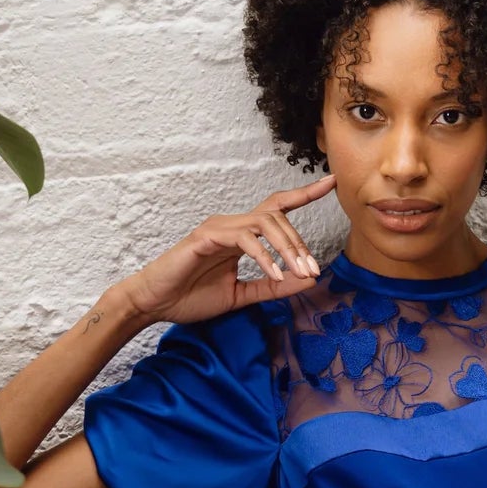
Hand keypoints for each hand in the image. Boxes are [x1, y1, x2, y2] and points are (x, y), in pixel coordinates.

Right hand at [116, 176, 334, 328]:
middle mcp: (232, 225)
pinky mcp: (206, 236)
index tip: (331, 183)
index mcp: (241, 236)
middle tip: (313, 269)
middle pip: (278, 217)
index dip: (305, 194)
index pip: (277, 209)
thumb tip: (308, 279)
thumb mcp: (242, 295)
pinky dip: (264, 256)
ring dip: (287, 247)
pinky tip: (275, 274)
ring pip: (265, 223)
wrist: (155, 304)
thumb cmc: (191, 297)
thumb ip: (273, 286)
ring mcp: (219, 228)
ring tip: (299, 272)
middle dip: (300, 243)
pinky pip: (244, 239)